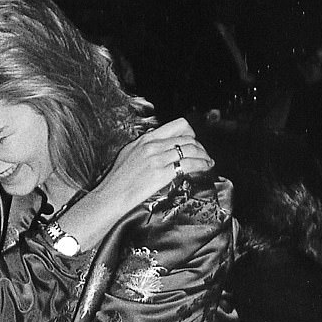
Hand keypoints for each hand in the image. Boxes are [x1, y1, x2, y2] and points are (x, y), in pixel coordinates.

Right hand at [65, 118, 213, 247]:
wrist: (112, 195)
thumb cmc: (117, 178)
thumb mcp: (129, 153)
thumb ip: (145, 147)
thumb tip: (159, 145)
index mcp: (145, 139)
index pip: (177, 126)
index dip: (191, 133)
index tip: (194, 142)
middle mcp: (152, 145)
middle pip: (187, 138)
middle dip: (200, 146)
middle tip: (205, 155)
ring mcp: (157, 159)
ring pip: (191, 149)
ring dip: (204, 155)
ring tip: (209, 162)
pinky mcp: (161, 173)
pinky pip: (189, 164)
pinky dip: (201, 165)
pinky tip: (205, 168)